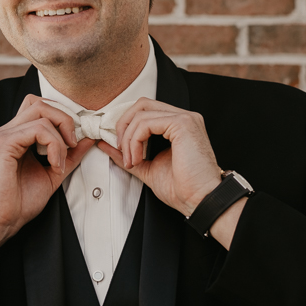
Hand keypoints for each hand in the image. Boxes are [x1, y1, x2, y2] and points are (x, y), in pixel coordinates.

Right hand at [0, 95, 93, 263]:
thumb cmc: (18, 202)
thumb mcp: (52, 174)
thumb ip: (68, 155)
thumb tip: (88, 139)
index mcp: (17, 136)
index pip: (41, 108)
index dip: (62, 118)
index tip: (76, 141)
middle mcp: (8, 131)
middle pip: (41, 102)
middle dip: (64, 119)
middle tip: (73, 143)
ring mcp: (4, 135)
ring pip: (41, 111)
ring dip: (60, 134)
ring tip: (60, 160)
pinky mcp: (4, 143)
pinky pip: (37, 129)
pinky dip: (53, 144)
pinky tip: (54, 163)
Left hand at [96, 98, 220, 216]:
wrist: (200, 200)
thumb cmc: (182, 188)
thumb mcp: (147, 167)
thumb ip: (128, 153)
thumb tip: (105, 144)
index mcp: (177, 125)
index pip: (145, 110)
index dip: (127, 125)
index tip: (120, 149)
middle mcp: (183, 117)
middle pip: (141, 105)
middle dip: (123, 126)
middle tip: (120, 149)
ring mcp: (185, 118)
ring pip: (141, 113)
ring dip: (128, 138)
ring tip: (131, 161)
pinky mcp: (182, 124)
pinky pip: (145, 123)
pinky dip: (135, 141)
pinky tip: (137, 159)